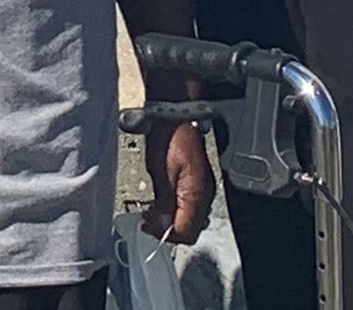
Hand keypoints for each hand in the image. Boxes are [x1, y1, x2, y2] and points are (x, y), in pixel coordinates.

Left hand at [144, 121, 213, 245]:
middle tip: (147, 223)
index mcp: (197, 194)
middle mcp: (205, 195)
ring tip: (151, 214)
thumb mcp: (160, 171)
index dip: (166, 235)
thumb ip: (164, 201)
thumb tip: (162, 224)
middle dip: (168, 230)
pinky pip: (190, 207)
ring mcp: (203, 189)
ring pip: (190, 220)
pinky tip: (161, 204)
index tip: (148, 229)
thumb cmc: (168, 137)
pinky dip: (176, 211)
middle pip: (190, 229)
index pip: (186, 231)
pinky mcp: (198, 183)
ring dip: (171, 221)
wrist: (175, 116)